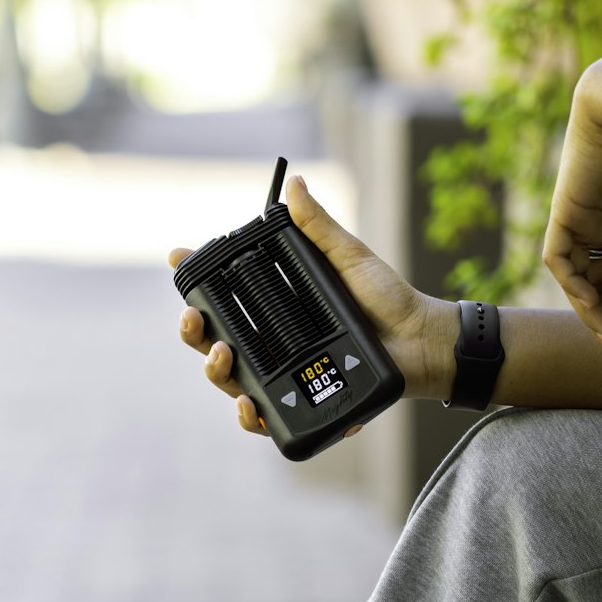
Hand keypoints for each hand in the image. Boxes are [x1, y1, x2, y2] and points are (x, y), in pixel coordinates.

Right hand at [168, 176, 453, 435]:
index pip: (226, 297)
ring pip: (234, 382)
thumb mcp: (350, 258)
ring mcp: (287, 375)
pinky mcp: (305, 404)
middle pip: (217, 343)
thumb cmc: (388, 299)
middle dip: (194, 334)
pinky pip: (269, 419)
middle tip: (195, 322)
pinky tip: (251, 406)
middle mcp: (275, 343)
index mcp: (278, 307)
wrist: (422, 341)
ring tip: (224, 358)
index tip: (179, 260)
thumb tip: (295, 183)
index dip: (196, 281)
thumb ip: (319, 227)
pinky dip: (253, 418)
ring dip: (217, 373)